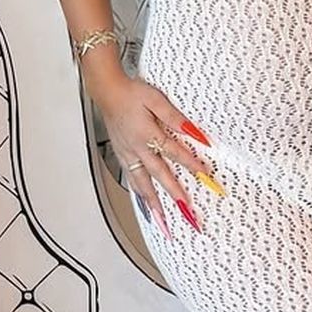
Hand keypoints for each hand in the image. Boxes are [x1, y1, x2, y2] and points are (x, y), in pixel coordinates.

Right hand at [94, 75, 219, 234]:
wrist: (107, 92)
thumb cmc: (131, 93)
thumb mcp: (156, 99)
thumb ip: (174, 117)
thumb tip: (192, 131)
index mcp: (146, 133)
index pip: (173, 152)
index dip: (190, 164)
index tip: (204, 174)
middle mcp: (136, 148)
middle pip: (158, 175)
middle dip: (173, 195)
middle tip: (185, 211)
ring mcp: (127, 154)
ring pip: (142, 183)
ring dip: (153, 203)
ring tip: (162, 219)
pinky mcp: (122, 155)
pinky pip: (131, 179)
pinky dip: (138, 193)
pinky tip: (144, 201)